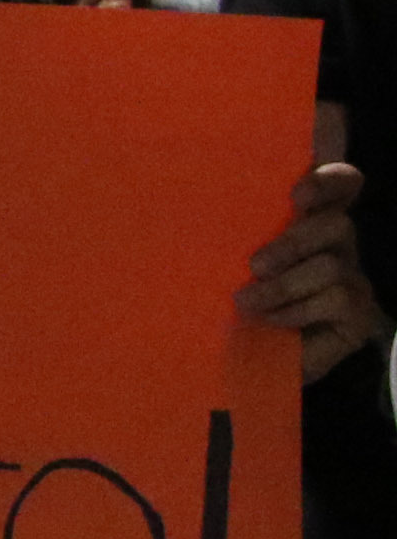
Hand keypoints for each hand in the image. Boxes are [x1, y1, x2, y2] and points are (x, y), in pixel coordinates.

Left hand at [239, 160, 384, 384]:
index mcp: (307, 220)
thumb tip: (180, 210)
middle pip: (336, 222)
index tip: (298, 193)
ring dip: (283, 285)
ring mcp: (351, 278)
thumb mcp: (227, 262)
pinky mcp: (357, 314)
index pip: (339, 184)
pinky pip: (336, 298)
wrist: (247, 357)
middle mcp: (336, 244)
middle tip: (255, 264)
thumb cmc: (234, 299)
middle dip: (294, 242)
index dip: (329, 181)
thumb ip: (228, 234)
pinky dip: (296, 309)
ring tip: (245, 301)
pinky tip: (271, 320)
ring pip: (331, 265)